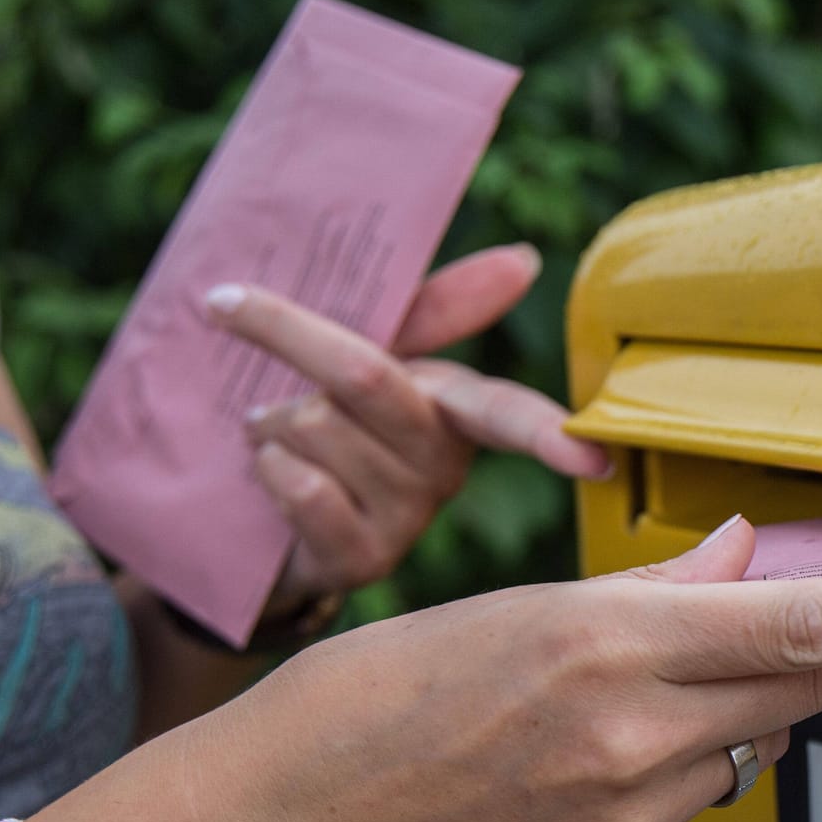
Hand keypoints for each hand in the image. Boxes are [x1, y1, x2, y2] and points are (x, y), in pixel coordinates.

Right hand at [185, 516, 821, 821]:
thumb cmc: (381, 689)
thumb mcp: (520, 607)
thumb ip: (661, 592)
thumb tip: (754, 556)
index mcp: (608, 641)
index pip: (807, 619)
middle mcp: (633, 734)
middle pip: (804, 678)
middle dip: (814, 637)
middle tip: (767, 607)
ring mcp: (627, 814)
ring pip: (757, 739)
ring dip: (742, 699)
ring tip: (637, 683)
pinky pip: (700, 795)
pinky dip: (686, 756)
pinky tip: (599, 747)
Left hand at [204, 244, 610, 614]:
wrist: (247, 509)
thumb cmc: (318, 415)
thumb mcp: (369, 346)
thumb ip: (438, 305)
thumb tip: (526, 261)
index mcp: (454, 408)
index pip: (509, 414)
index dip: (549, 435)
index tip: (594, 462)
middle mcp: (445, 468)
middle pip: (365, 378)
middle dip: (287, 336)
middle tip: (226, 310)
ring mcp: (407, 520)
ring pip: (313, 426)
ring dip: (266, 421)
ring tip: (271, 436)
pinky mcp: (362, 560)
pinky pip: (299, 484)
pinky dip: (263, 465)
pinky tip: (269, 475)